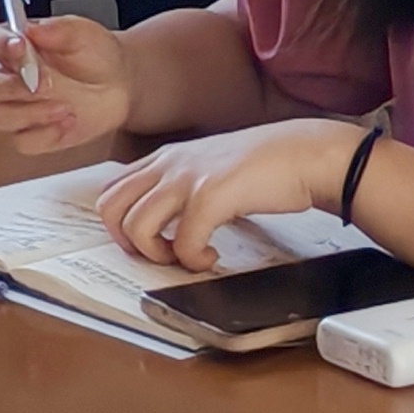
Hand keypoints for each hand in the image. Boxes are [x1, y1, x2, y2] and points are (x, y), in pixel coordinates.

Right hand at [0, 11, 131, 153]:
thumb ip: (58, 28)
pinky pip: (24, 142)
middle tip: (46, 84)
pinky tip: (68, 121)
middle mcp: (9, 75)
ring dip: (31, 113)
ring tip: (65, 106)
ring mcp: (18, 107)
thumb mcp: (83, 33)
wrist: (119, 84)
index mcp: (14, 43)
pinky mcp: (33, 134)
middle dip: (16, 87)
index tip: (21, 47)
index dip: (1, 45)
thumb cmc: (96, 54)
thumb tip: (33, 29)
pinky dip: (46, 135)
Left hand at [95, 121, 362, 272]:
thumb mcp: (207, 168)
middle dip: (128, 243)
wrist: (303, 153)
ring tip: (187, 256)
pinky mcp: (212, 195)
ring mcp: (187, 178)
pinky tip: (212, 255)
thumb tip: (163, 220)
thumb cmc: (261, 166)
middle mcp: (167, 164)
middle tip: (162, 254)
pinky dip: (194, 260)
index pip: (110, 190)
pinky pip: (183, 241)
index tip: (147, 243)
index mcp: (163, 158)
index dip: (119, 225)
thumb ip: (182, 185)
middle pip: (110, 208)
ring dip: (158, 254)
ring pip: (137, 227)